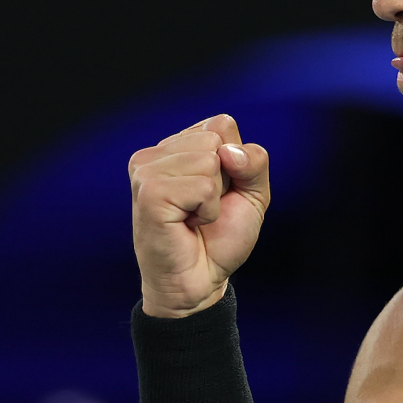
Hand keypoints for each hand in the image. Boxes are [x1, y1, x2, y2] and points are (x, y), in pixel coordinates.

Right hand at [129, 114, 270, 317]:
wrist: (202, 279)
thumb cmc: (222, 236)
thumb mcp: (254, 192)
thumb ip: (254, 161)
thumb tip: (228, 150)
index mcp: (179, 145)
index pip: (222, 123)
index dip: (236, 160)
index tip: (220, 190)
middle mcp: (158, 152)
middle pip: (216, 138)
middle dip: (225, 179)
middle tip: (204, 207)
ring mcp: (147, 171)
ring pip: (209, 160)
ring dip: (214, 197)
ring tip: (194, 216)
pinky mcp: (148, 193)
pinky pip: (202, 186)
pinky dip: (207, 210)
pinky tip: (187, 224)